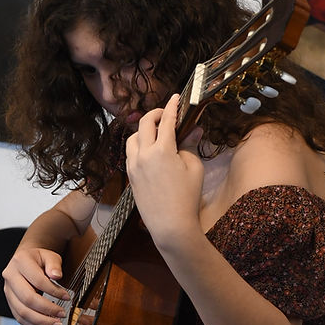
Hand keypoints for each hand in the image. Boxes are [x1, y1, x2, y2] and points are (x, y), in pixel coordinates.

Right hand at [2, 245, 70, 324]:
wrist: (25, 259)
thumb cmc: (38, 258)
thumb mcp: (49, 256)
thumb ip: (54, 264)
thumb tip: (56, 275)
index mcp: (20, 261)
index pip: (38, 281)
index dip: (53, 291)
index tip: (66, 297)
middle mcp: (10, 276)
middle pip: (27, 299)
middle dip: (47, 310)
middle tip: (61, 314)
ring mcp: (8, 290)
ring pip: (22, 311)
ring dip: (40, 321)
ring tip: (55, 324)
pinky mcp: (10, 301)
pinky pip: (19, 317)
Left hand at [125, 93, 203, 252]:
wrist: (170, 226)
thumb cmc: (187, 198)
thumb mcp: (194, 169)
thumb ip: (190, 145)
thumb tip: (194, 129)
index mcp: (161, 151)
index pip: (167, 120)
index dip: (173, 106)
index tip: (177, 98)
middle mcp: (143, 155)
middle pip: (144, 123)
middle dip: (156, 114)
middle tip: (167, 114)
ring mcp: (133, 166)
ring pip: (132, 138)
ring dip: (144, 130)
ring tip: (157, 133)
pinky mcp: (130, 177)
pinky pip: (130, 153)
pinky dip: (139, 146)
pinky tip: (150, 151)